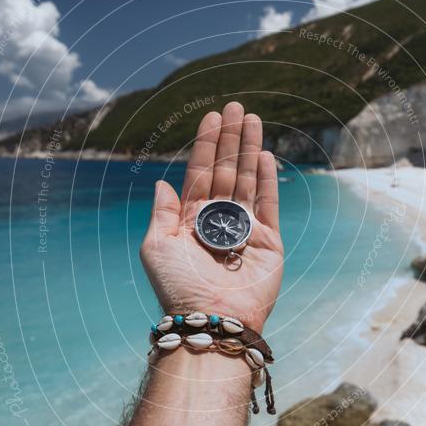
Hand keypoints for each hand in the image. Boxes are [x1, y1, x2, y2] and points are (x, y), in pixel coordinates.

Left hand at [140, 102, 283, 332]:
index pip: (200, 172)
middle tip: (236, 106)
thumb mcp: (157, 246)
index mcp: (190, 218)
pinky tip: (264, 155)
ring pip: (247, 179)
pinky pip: (268, 204)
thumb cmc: (178, 286)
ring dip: (249, 148)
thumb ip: (162, 212)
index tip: (211, 116)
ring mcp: (244, 228)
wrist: (211, 318)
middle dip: (230, 138)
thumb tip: (162, 181)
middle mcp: (218, 219)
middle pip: (226, 169)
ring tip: (253, 119)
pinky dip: (266, 179)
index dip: (206, 144)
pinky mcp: (267, 241)